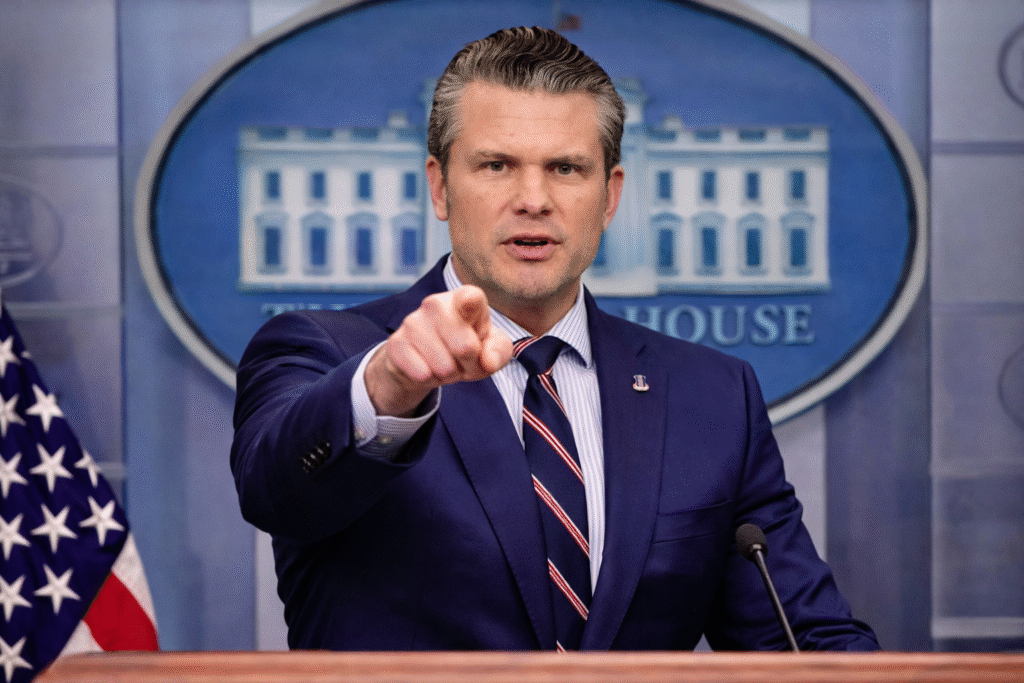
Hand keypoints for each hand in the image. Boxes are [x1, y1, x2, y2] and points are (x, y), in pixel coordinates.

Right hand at [364, 285, 513, 416]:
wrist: (425, 359)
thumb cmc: (465, 347)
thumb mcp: (491, 349)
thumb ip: (498, 352)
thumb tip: (486, 361)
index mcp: (463, 299)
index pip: (470, 297)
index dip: (470, 302)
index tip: (470, 303)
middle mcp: (436, 304)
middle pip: (465, 347)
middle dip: (469, 365)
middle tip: (464, 361)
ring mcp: (413, 322)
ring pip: (443, 366)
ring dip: (449, 374)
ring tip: (446, 363)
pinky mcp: (396, 343)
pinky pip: (422, 374)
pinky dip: (429, 380)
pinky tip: (428, 368)